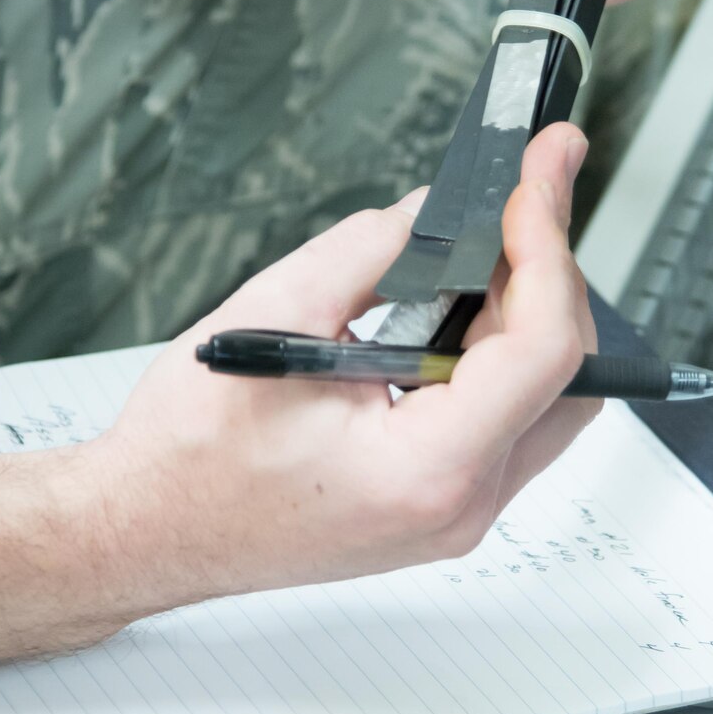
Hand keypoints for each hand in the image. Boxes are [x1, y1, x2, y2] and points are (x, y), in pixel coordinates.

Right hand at [93, 125, 598, 608]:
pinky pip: (509, 422)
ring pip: (551, 400)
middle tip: (520, 193)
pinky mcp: (444, 505)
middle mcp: (460, 507)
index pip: (544, 351)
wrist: (145, 532)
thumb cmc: (186, 456)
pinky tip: (461, 303)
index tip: (532, 181)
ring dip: (528, 311)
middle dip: (548, 271)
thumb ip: (374, 251)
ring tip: (486, 241)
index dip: (547, 249)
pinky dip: (499, 353)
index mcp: (426, 470)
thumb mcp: (273, 317)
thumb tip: (441, 211)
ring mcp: (458, 515)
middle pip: (567, 374)